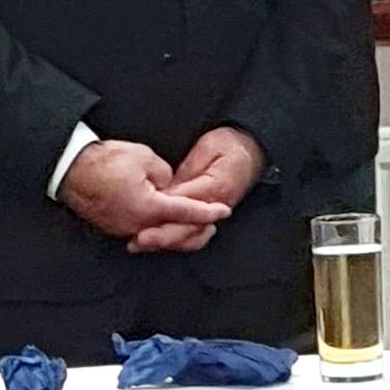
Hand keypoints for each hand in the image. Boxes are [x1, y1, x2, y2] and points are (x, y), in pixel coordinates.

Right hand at [60, 139, 230, 243]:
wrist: (70, 168)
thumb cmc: (105, 160)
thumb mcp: (145, 158)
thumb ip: (165, 175)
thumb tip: (167, 185)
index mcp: (148, 208)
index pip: (186, 212)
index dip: (208, 211)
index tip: (223, 211)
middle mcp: (137, 225)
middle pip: (174, 233)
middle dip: (195, 228)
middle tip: (212, 222)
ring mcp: (123, 228)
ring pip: (157, 234)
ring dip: (175, 228)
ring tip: (189, 219)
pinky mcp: (112, 226)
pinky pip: (141, 230)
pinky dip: (155, 226)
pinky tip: (162, 218)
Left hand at [129, 127, 266, 253]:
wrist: (250, 148)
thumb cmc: (229, 145)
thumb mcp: (206, 150)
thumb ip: (186, 173)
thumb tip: (166, 191)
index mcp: (215, 189)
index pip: (186, 207)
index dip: (162, 216)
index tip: (143, 221)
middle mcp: (216, 206)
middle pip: (188, 229)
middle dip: (162, 237)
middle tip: (139, 240)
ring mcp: (215, 212)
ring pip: (190, 235)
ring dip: (166, 242)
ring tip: (140, 244)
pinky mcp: (209, 213)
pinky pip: (192, 231)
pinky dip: (174, 238)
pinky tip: (156, 240)